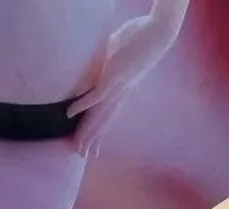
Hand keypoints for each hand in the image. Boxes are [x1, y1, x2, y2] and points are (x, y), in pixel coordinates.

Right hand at [67, 13, 177, 155]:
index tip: (95, 145)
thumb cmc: (143, 37)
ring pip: (98, 115)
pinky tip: (69, 114)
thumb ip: (110, 61)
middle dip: (93, 138)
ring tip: (79, 147)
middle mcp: (121, 92)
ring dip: (87, 132)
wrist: (159, 34)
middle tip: (83, 155)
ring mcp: (117, 87)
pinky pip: (94, 96)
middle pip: (103, 120)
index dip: (100, 129)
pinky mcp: (112, 77)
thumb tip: (100, 63)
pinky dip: (81, 105)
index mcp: (124, 88)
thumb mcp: (122, 52)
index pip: (109, 113)